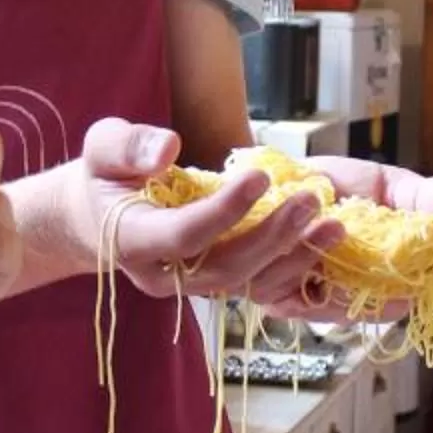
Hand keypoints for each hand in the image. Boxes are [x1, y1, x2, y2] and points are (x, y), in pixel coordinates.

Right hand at [77, 121, 432, 320]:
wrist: (98, 217)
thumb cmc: (104, 175)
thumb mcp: (101, 146)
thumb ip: (127, 146)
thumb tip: (168, 149)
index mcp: (133, 242)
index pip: (183, 236)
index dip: (223, 211)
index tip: (259, 175)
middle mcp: (165, 276)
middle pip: (225, 268)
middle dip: (272, 237)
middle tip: (312, 201)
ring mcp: (194, 286)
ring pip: (248, 284)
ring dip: (294, 257)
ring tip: (335, 225)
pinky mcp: (218, 283)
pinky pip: (260, 285)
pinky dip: (296, 267)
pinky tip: (328, 242)